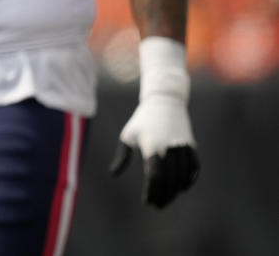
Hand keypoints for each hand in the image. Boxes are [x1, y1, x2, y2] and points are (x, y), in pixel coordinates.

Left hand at [109, 92, 199, 207]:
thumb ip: (122, 156)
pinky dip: (188, 180)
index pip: (154, 177)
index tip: (146, 202)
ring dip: (175, 191)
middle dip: (163, 196)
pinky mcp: (191, 146)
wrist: (164, 102)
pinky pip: (193, 168)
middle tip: (157, 205)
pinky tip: (181, 188)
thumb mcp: (128, 136)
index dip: (152, 192)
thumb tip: (113, 174)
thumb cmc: (142, 121)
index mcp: (151, 146)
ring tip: (166, 198)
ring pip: (182, 177)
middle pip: (169, 181)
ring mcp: (182, 147)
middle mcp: (168, 148)